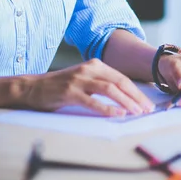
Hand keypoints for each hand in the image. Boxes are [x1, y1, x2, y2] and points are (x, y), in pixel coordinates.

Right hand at [25, 59, 154, 116]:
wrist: (32, 88)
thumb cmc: (60, 87)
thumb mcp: (84, 80)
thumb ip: (101, 84)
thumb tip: (126, 99)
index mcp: (95, 64)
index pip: (122, 78)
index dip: (137, 91)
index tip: (147, 104)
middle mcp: (89, 68)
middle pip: (119, 82)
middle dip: (136, 97)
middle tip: (148, 110)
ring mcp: (79, 79)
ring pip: (109, 89)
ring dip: (126, 102)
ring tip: (137, 112)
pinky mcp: (70, 91)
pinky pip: (92, 101)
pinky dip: (107, 108)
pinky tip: (117, 114)